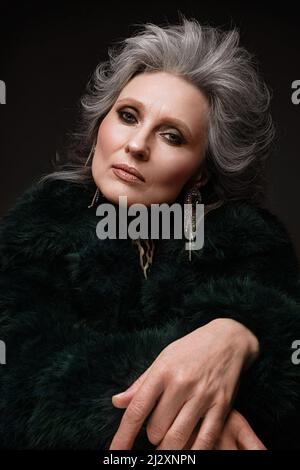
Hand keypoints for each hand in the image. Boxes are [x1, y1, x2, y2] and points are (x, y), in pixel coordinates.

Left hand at [109, 318, 258, 449]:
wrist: (228, 339)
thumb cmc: (191, 349)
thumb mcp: (163, 359)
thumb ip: (140, 384)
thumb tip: (117, 402)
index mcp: (162, 372)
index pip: (137, 410)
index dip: (123, 436)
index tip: (114, 453)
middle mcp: (181, 384)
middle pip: (156, 429)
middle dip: (152, 436)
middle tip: (157, 429)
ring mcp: (202, 396)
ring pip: (177, 439)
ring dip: (168, 448)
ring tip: (167, 443)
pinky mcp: (222, 405)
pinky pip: (205, 439)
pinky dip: (193, 452)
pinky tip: (187, 453)